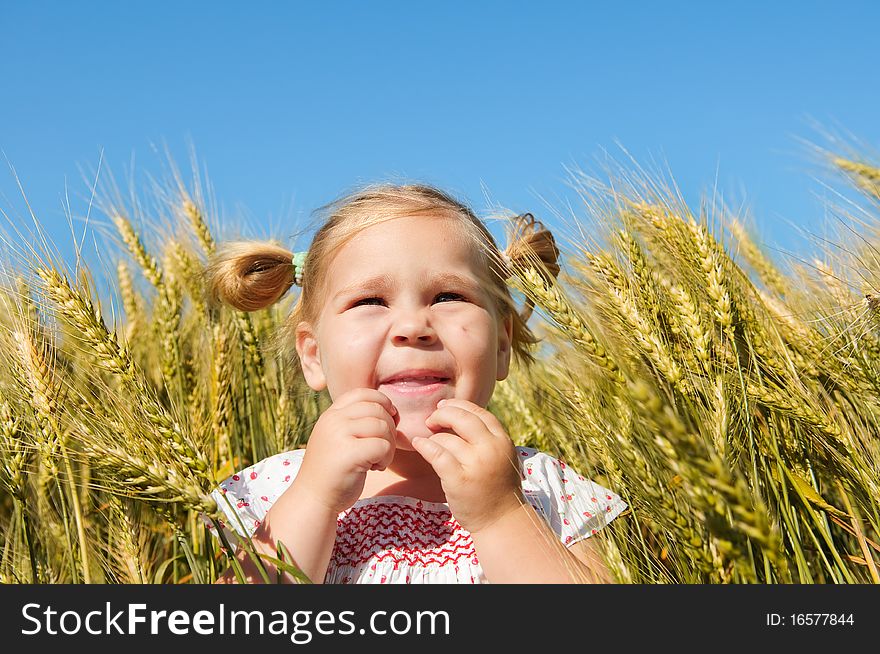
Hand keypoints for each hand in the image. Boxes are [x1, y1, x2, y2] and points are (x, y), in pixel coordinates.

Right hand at [292, 388, 398, 514]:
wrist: (313, 499)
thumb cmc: (333, 471)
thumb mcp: (339, 438)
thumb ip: (356, 422)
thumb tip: (392, 409)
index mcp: (331, 415)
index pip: (363, 394)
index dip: (383, 402)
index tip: (390, 419)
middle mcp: (333, 420)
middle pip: (377, 409)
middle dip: (390, 427)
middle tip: (384, 448)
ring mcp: (339, 435)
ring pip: (382, 426)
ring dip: (389, 445)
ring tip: (378, 460)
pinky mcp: (349, 453)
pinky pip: (383, 446)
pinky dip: (386, 458)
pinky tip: (375, 468)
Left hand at [413, 398, 523, 533]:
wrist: (501, 520)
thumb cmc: (498, 488)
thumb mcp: (501, 456)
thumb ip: (487, 438)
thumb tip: (459, 414)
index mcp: (502, 440)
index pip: (479, 412)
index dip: (458, 405)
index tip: (444, 407)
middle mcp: (491, 449)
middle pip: (461, 417)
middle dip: (442, 414)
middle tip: (431, 420)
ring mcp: (475, 464)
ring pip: (446, 437)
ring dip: (433, 437)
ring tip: (430, 443)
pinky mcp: (459, 479)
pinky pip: (436, 453)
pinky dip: (424, 446)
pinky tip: (418, 444)